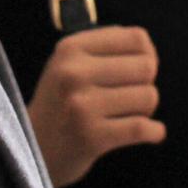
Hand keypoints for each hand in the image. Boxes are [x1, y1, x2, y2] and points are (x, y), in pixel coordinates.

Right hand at [26, 25, 165, 186]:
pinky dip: (155, 132)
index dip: (148, 55)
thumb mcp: (70, 63)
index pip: (136, 38)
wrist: (33, 150)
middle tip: (130, 98)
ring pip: (148, 97)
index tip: (138, 71)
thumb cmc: (62, 102)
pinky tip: (152, 133)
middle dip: (146, 84)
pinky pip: (142, 128)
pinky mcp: (91, 137)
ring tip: (128, 115)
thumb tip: (149, 50)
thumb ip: (107, 48)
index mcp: (71, 48)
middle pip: (146, 67)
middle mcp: (73, 73)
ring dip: (146, 110)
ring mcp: (81, 105)